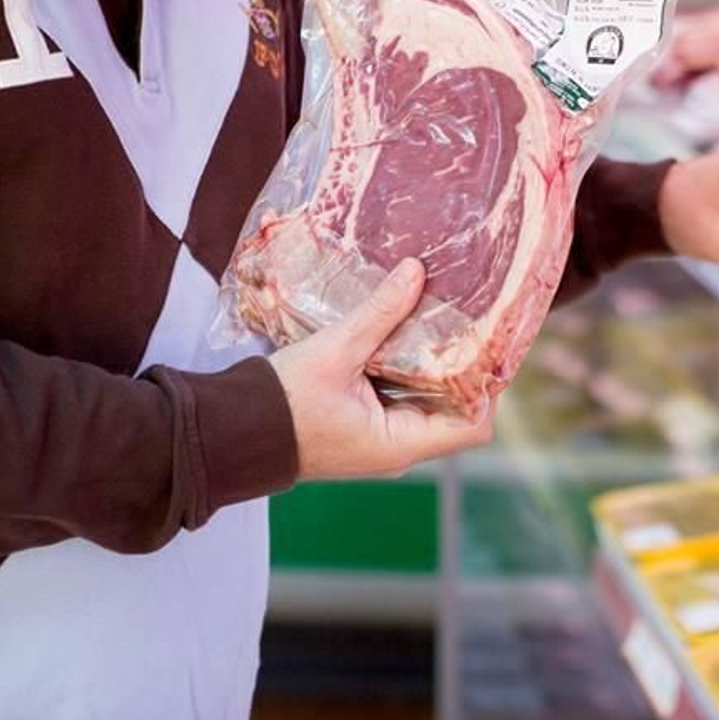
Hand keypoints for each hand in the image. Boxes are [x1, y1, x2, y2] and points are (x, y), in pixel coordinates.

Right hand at [270, 259, 494, 479]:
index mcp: (400, 443)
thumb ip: (379, 313)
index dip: (488, 388)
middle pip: (455, 408)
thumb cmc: (279, 403)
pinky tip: (405, 332)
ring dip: (434, 363)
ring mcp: (381, 438)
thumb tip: (417, 271)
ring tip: (442, 318)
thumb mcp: (334, 351)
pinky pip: (401, 396)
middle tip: (469, 320)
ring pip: (428, 400)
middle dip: (463, 366)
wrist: (229, 430)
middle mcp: (398, 448)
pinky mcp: (364, 425)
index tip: (488, 344)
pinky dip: (408, 368)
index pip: (473, 425)